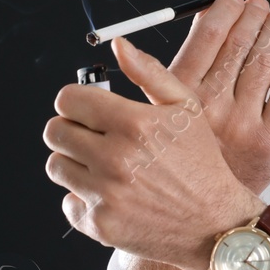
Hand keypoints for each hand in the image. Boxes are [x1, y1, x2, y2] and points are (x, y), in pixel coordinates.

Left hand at [44, 35, 264, 269]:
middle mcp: (115, 159)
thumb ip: (149, 72)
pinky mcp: (100, 224)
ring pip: (56, 167)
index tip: (86, 110)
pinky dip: (83, 200)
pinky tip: (110, 195)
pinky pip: (68, 203)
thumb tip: (118, 45)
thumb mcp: (187, 108)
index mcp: (134, 124)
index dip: (75, 101)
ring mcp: (106, 194)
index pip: (68, 100)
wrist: (215, 224)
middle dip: (70, 130)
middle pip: (55, 132)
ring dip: (74, 164)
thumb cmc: (201, 164)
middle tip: (92, 138)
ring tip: (103, 167)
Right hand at [165, 0, 269, 194]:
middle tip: (259, 7)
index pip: (209, 32)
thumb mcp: (168, 102)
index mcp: (178, 94)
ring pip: (266, 61)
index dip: (225, 6)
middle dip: (253, 15)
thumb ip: (190, 47)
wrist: (200, 210)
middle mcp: (209, 107)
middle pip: (240, 42)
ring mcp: (242, 124)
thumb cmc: (185, 149)